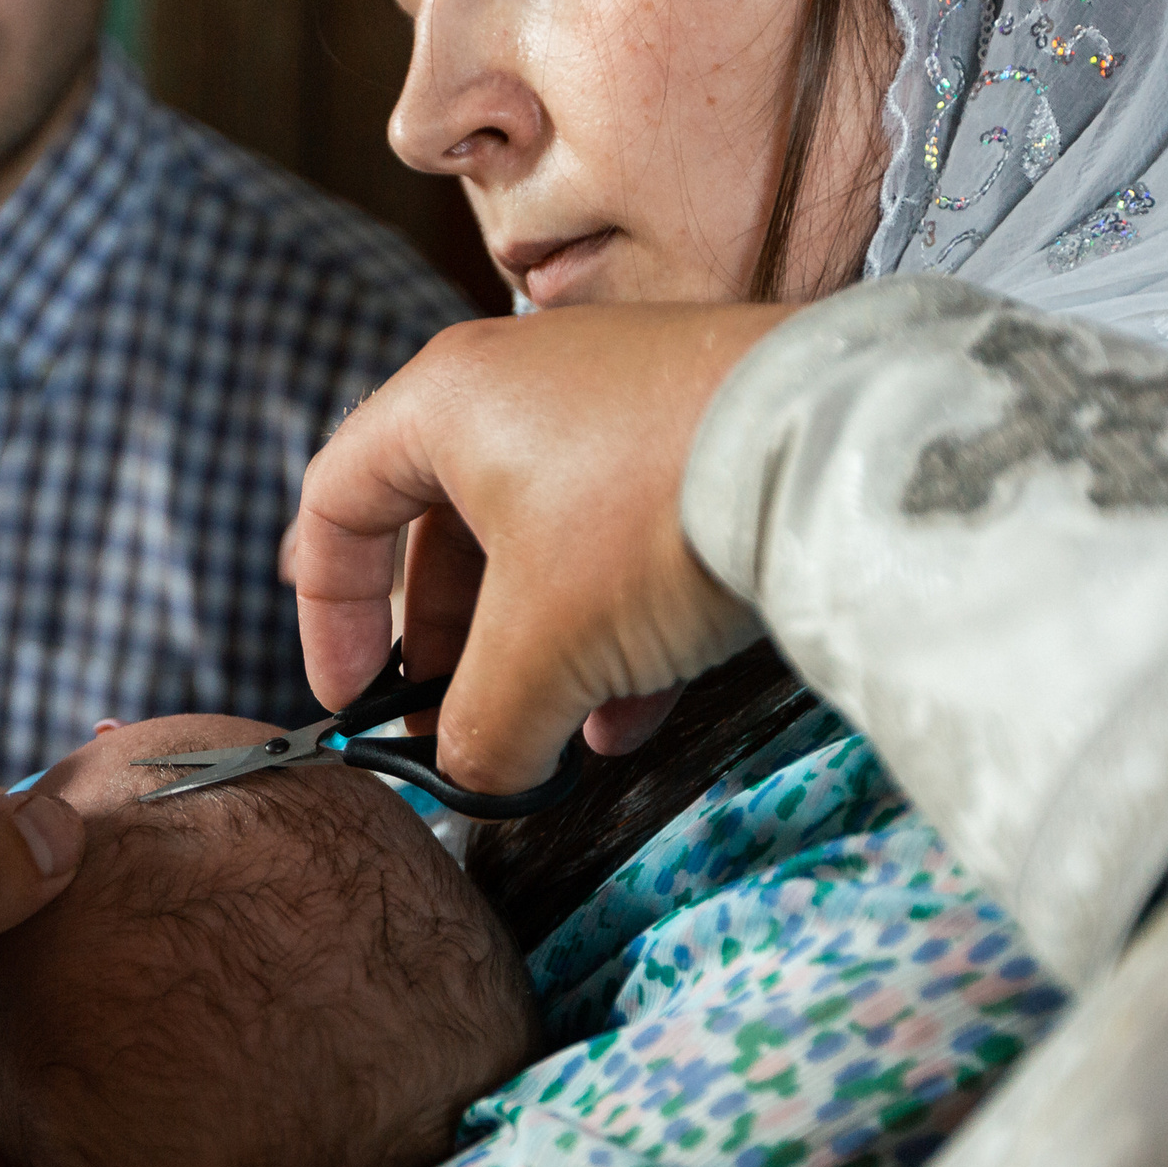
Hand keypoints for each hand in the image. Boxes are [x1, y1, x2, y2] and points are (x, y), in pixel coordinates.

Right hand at [292, 304, 791, 794]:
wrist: (840, 448)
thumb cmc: (653, 518)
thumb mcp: (543, 649)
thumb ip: (482, 727)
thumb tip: (474, 782)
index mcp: (445, 401)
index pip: (338, 505)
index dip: (327, 616)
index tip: (353, 698)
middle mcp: (520, 383)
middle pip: (442, 533)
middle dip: (449, 652)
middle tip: (456, 728)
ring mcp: (615, 404)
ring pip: (540, 546)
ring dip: (538, 655)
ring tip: (557, 742)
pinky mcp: (696, 433)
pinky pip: (621, 538)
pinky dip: (612, 628)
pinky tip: (632, 717)